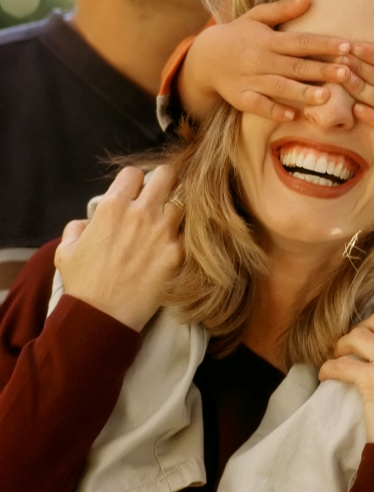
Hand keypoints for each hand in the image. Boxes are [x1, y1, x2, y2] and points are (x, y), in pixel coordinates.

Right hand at [55, 166, 183, 330]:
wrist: (102, 318)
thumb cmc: (82, 285)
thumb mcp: (66, 250)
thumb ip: (77, 227)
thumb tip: (87, 222)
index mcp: (113, 207)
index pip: (134, 173)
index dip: (134, 183)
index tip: (135, 195)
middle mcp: (141, 213)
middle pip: (167, 174)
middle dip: (165, 183)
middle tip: (161, 198)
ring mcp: (163, 232)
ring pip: (183, 201)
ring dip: (176, 210)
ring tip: (170, 224)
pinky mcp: (178, 253)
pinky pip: (189, 233)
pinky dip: (184, 237)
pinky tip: (176, 246)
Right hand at [178, 0, 350, 120]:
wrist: (204, 57)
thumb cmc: (239, 34)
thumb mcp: (257, 16)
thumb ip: (283, 9)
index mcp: (268, 39)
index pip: (300, 41)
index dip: (324, 44)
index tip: (347, 46)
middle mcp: (261, 60)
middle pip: (295, 66)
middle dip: (321, 70)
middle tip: (347, 73)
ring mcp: (250, 80)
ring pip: (280, 87)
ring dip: (303, 93)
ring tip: (326, 97)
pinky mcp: (241, 98)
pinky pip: (258, 106)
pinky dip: (274, 111)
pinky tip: (293, 116)